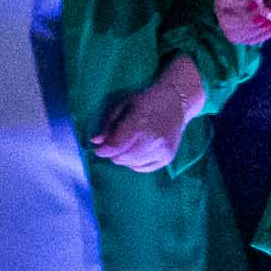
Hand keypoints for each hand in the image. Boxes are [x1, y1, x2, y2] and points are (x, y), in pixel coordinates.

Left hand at [92, 57, 213, 174]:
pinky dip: (135, 163)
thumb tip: (95, 142)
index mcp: (140, 123)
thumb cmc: (146, 102)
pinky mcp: (167, 158)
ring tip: (126, 146)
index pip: (116, 146)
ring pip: (132, 164)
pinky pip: (143, 168)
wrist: (175, 103)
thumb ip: (108, 125)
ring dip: (124, 158)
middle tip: (114, 145)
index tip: (99, 149)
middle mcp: (153, 140)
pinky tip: (137, 151)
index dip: (103, 150)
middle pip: (122, 158)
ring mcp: (162, 150)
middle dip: (113, 153)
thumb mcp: (123, 106)